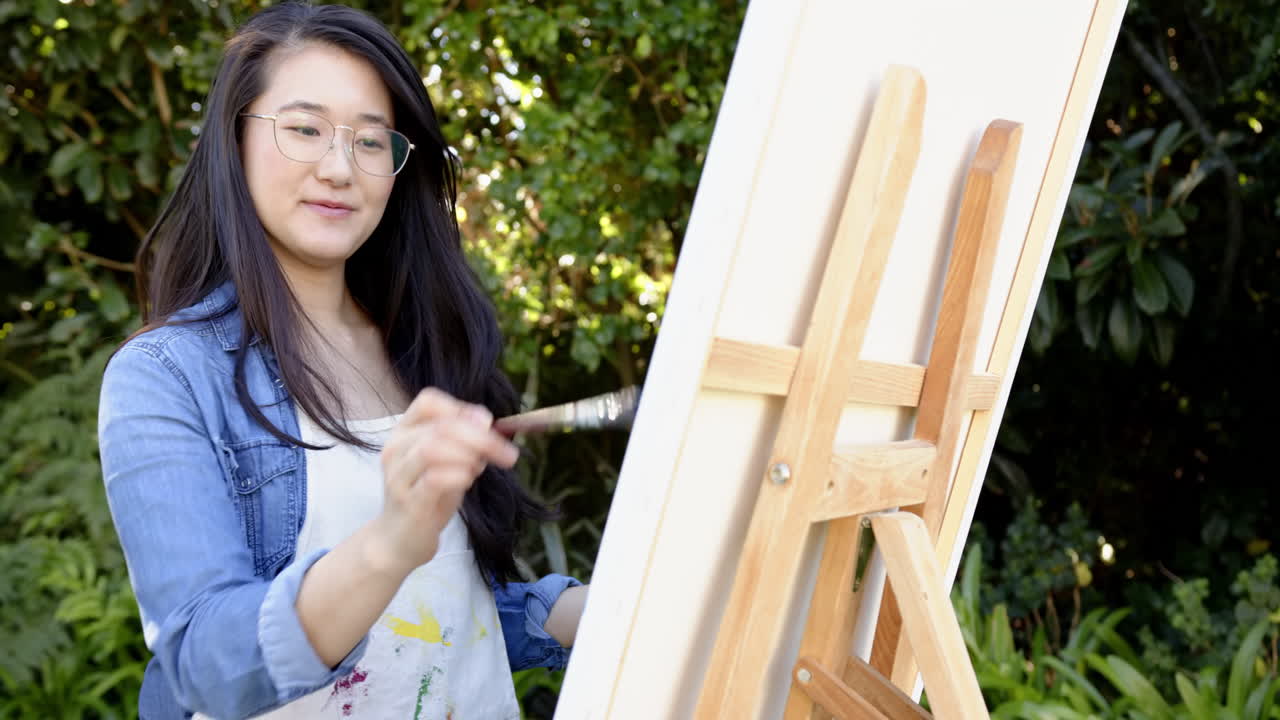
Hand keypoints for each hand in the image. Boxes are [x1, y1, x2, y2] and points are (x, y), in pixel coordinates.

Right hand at [372, 388, 518, 574]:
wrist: (399, 541)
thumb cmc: (427, 497)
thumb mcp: (448, 462)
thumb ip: (464, 441)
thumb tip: (485, 419)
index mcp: (404, 433)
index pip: (429, 402)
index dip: (462, 409)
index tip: (487, 426)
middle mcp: (395, 449)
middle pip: (441, 426)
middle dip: (481, 437)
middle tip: (506, 454)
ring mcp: (399, 476)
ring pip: (434, 447)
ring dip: (469, 455)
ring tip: (480, 469)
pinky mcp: (408, 502)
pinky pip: (434, 479)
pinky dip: (460, 475)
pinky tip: (468, 481)